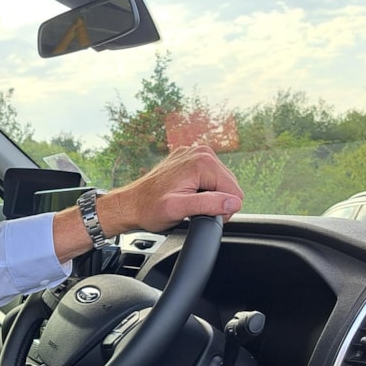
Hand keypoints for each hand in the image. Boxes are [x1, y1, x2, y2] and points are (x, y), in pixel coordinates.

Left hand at [101, 144, 243, 235]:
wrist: (130, 203)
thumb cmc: (149, 208)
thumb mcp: (178, 209)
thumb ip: (208, 204)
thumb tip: (233, 202)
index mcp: (202, 161)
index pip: (234, 191)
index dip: (222, 209)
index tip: (201, 213)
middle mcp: (200, 152)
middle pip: (229, 185)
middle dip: (216, 201)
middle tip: (192, 209)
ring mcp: (194, 153)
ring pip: (220, 182)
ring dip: (208, 195)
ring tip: (187, 200)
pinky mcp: (190, 158)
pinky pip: (209, 177)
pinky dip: (202, 188)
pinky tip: (186, 193)